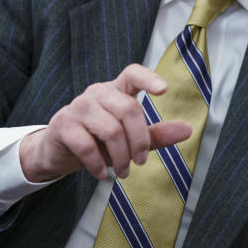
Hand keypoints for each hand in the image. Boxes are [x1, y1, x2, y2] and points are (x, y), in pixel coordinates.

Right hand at [19, 64, 191, 181]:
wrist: (60, 153)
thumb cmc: (99, 141)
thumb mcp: (130, 139)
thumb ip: (157, 134)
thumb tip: (188, 129)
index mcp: (116, 91)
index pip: (132, 74)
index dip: (148, 78)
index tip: (164, 90)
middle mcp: (97, 94)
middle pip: (128, 109)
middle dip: (139, 140)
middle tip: (140, 162)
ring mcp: (78, 107)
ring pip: (110, 129)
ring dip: (121, 156)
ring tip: (123, 172)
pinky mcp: (63, 125)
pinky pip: (86, 145)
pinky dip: (98, 164)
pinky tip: (102, 174)